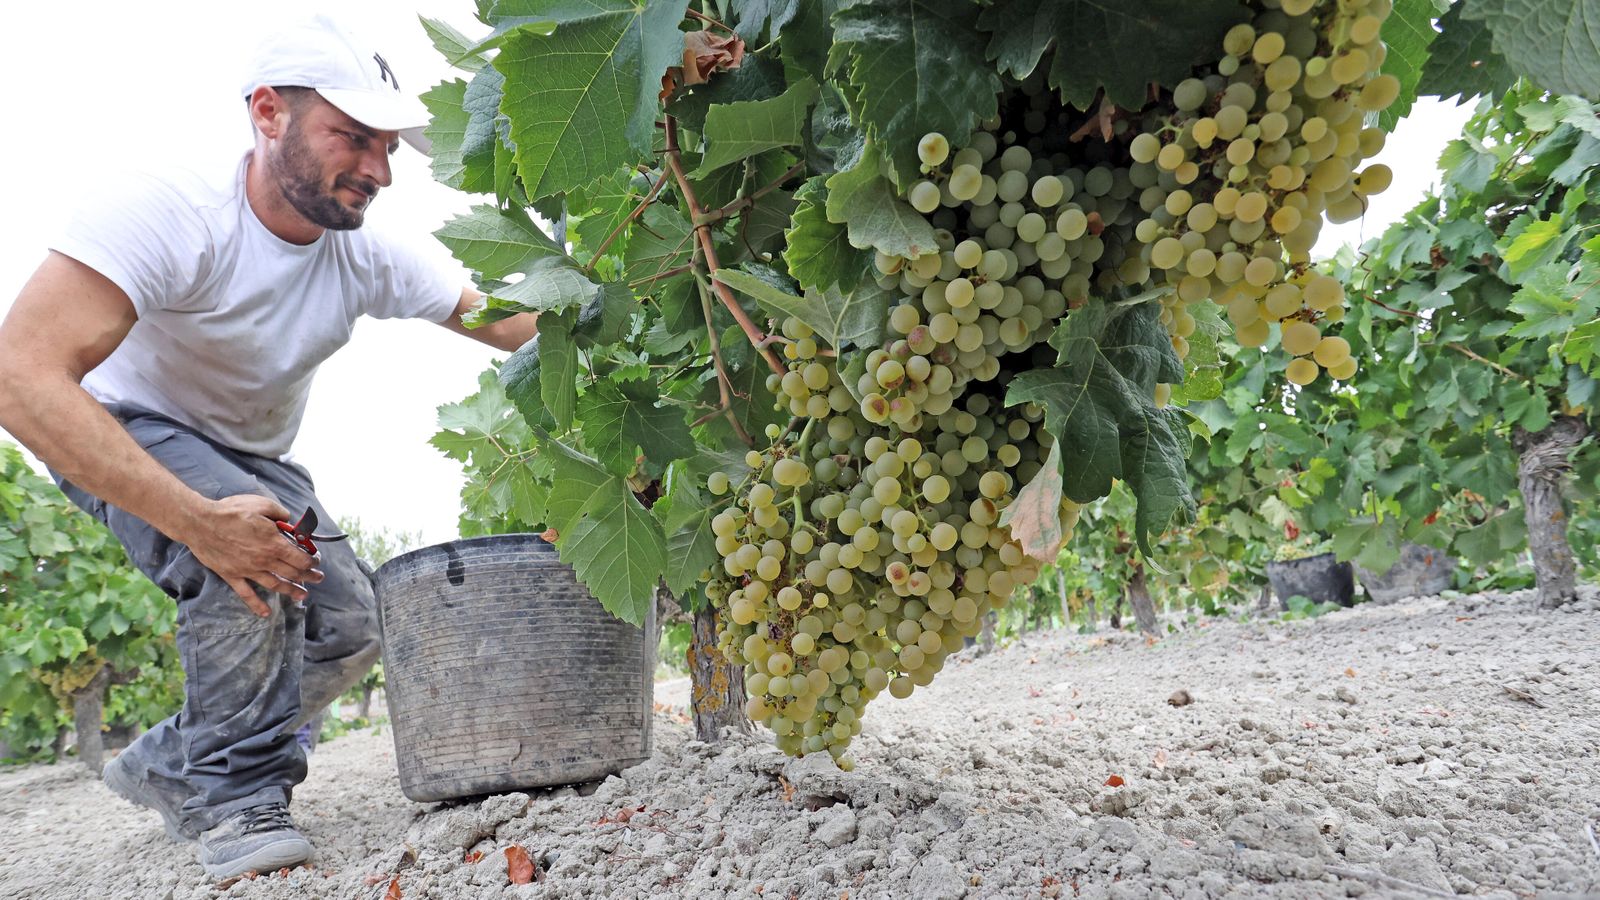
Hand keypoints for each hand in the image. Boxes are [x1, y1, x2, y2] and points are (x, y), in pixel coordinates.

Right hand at [180, 495, 325, 616]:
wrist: (200, 523)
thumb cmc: (231, 511)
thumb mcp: (262, 504)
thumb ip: (280, 514)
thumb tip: (289, 520)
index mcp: (274, 543)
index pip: (301, 558)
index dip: (312, 561)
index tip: (316, 561)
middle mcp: (264, 560)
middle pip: (292, 573)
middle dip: (309, 576)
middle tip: (318, 578)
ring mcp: (248, 570)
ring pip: (275, 585)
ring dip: (291, 591)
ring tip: (303, 595)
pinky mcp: (232, 575)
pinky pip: (247, 594)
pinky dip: (256, 605)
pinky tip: (265, 613)